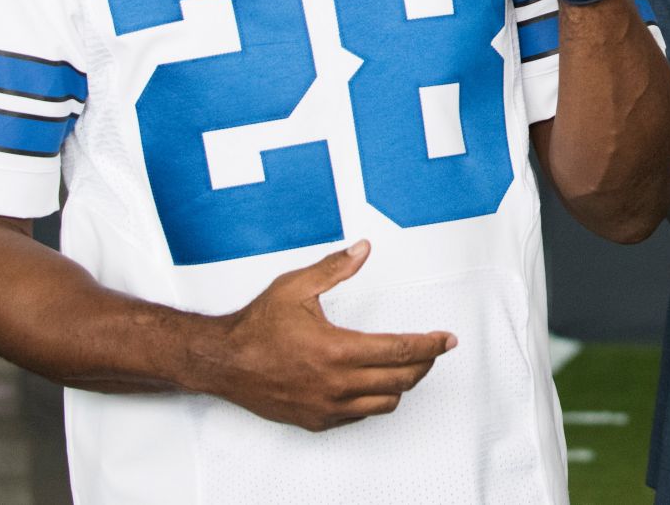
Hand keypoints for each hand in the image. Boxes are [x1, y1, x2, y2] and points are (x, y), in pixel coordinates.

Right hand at [195, 241, 456, 431]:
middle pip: (402, 380)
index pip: (402, 351)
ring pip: (385, 403)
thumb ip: (335, 268)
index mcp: (337, 350)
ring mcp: (326, 406)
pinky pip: (359, 416)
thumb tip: (363, 249)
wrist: (221, 362)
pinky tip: (371, 383)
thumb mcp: (295, 287)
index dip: (431, 345)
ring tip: (404, 366)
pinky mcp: (316, 420)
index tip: (448, 340)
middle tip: (432, 349)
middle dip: (424, 363)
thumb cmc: (256, 326)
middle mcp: (336, 384)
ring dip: (401, 384)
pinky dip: (373, 400)